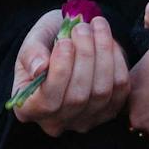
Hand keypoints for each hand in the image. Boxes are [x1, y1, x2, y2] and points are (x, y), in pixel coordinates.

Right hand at [10, 8, 128, 136]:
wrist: (68, 41)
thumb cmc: (46, 42)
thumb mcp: (32, 41)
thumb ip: (31, 53)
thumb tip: (39, 68)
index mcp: (28, 108)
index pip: (47, 102)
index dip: (60, 71)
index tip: (64, 42)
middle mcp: (56, 122)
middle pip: (77, 97)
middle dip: (84, 56)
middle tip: (82, 27)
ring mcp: (85, 120)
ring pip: (101, 92)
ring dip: (103, 53)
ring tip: (96, 26)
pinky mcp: (110, 110)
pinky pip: (120, 87)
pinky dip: (117, 60)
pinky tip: (108, 40)